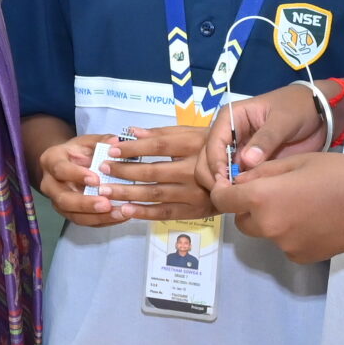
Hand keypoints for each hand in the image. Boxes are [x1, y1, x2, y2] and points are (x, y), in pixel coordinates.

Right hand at [36, 133, 119, 224]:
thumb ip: (101, 141)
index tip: (96, 179)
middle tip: (107, 204)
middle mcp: (50, 183)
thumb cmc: (79, 151)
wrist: (68, 164)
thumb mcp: (88, 142)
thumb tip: (117, 141)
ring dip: (96, 217)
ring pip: (72, 215)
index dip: (76, 175)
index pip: (60, 169)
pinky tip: (120, 217)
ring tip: (119, 214)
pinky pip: (83, 221)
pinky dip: (102, 221)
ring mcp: (57, 201)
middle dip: (85, 203)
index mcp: (51, 160)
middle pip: (63, 198)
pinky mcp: (68, 213)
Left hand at [92, 125, 214, 221]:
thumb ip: (162, 133)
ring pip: (156, 194)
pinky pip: (166, 213)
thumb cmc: (210, 148)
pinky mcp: (195, 211)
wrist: (242, 174)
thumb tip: (131, 131)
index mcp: (194, 145)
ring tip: (105, 191)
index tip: (111, 149)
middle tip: (101, 170)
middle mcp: (195, 170)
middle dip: (124, 171)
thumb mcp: (191, 133)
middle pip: (154, 172)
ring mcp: (195, 193)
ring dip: (128, 193)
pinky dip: (144, 212)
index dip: (134, 148)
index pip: (159, 145)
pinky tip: (125, 210)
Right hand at [195, 82, 328, 192]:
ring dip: (222, 185)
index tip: (225, 180)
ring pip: (218, 171)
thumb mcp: (283, 120)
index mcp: (231, 118)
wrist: (320, 115)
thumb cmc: (298, 109)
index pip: (213, 142)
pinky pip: (236, 179)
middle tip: (228, 192)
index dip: (215, 162)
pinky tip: (243, 198)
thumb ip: (266, 139)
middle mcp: (229, 135)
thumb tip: (246, 162)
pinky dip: (236, 189)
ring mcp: (238, 151)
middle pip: (208, 158)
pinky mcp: (249, 165)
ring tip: (237, 197)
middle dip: (213, 176)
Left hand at [212, 151, 343, 263]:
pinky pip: (284, 244)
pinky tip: (314, 219)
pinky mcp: (302, 257)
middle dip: (249, 206)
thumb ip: (260, 173)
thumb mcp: (294, 162)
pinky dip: (290, 233)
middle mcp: (268, 227)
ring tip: (301, 203)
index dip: (223, 191)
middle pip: (242, 220)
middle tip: (274, 191)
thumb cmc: (338, 173)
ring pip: (265, 232)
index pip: (223, 200)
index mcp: (261, 199)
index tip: (231, 185)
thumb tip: (238, 181)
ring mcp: (285, 246)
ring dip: (271, 219)